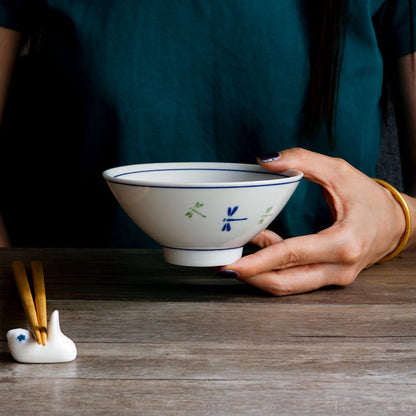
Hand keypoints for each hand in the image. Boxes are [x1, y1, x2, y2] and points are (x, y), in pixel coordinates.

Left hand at [219, 148, 406, 295]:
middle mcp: (338, 268)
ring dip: (259, 273)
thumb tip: (264, 159)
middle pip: (284, 283)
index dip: (257, 263)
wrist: (398, 223)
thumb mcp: (339, 171)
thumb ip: (302, 161)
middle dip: (249, 277)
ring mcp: (334, 278)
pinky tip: (262, 246)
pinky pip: (295, 279)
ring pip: (288, 286)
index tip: (229, 267)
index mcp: (342, 243)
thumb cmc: (370, 197)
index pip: (291, 256)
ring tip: (236, 255)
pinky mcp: (329, 279)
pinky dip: (274, 267)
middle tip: (221, 265)